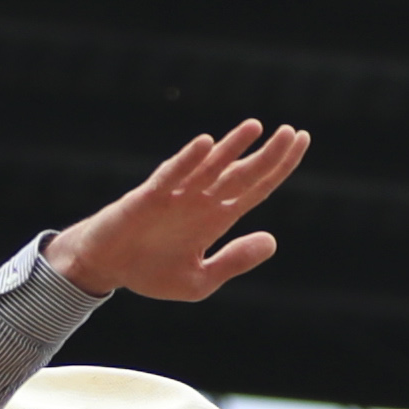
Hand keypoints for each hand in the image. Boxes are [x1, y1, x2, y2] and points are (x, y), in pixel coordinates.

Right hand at [49, 124, 312, 302]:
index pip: (256, 187)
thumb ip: (234, 261)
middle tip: (291, 133)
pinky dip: (188, 161)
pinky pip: (171, 175)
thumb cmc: (151, 271)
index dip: (280, 166)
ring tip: (255, 128)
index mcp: (216, 217)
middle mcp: (201, 200)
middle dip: (267, 155)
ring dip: (231, 148)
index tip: (301, 141)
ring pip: (210, 168)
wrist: (106, 267)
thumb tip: (272, 241)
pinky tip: (206, 145)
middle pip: (241, 174)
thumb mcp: (199, 280)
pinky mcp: (149, 197)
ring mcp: (176, 195)